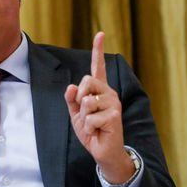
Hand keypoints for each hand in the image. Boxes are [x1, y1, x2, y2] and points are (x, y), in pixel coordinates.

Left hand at [64, 32, 133, 183]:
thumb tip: (71, 87)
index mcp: (99, 90)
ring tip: (93, 124)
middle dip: (80, 97)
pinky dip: (89, 127)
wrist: (103, 151)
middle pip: (87, 80)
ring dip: (84, 117)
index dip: (98, 50)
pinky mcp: (114, 115)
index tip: (100, 34)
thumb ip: (72, 99)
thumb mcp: (76, 114)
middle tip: (85, 113)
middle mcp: (109, 92)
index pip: (98, 67)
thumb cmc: (91, 130)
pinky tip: (97, 131)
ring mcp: (113, 103)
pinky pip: (91, 117)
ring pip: (87, 101)